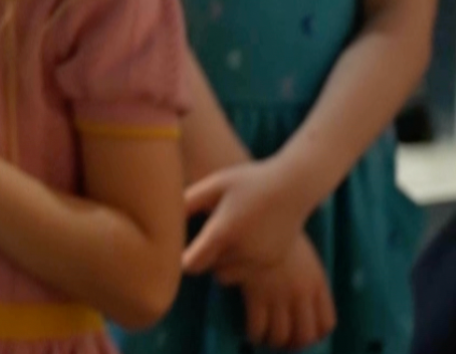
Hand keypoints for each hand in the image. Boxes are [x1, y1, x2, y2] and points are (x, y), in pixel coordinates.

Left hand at [184, 160, 314, 278]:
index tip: (176, 248)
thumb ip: (187, 201)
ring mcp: (260, 259)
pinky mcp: (272, 262)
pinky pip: (244, 273)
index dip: (181, 259)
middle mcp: (244, 250)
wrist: (293, 186)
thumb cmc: (247, 180)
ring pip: (225, 274)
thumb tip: (162, 217)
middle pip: (208, 268)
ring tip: (224, 236)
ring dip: (220, 262)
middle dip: (202, 255)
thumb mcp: (213, 184)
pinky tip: (241, 239)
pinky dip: (238, 263)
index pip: (192, 264)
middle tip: (203, 232)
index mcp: (225, 231)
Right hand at [235, 233, 335, 349]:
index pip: (326, 323)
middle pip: (305, 334)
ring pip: (281, 335)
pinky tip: (249, 331)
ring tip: (263, 339)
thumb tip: (302, 300)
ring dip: (272, 342)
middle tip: (281, 343)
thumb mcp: (303, 255)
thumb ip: (308, 279)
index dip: (315, 335)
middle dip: (293, 344)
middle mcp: (301, 293)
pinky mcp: (256, 292)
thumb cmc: (275, 230)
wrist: (256, 214)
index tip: (302, 335)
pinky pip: (258, 326)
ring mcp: (279, 294)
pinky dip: (254, 334)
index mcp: (316, 283)